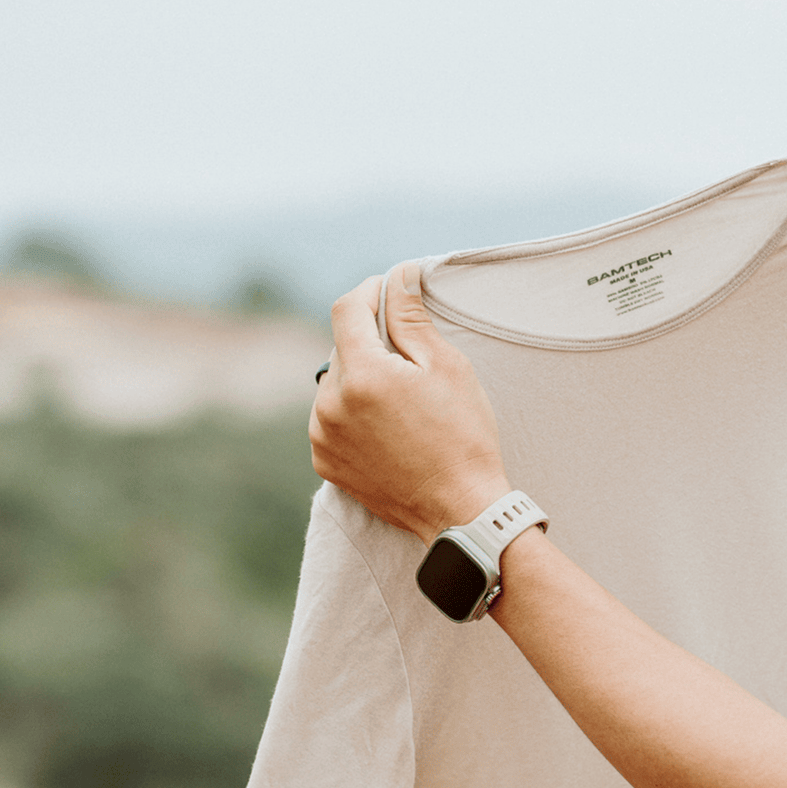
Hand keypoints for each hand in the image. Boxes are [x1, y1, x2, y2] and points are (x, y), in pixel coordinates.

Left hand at [309, 261, 510, 545]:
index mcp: (361, 376)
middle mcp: (330, 406)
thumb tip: (398, 276)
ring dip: (359, 380)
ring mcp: (323, 437)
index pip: (348, 309)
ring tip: (400, 402)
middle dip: (370, 343)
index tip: (390, 292)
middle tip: (410, 359)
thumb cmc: (463, 438)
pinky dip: (352, 413)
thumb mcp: (446, 367)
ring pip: (334, 385)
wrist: (462, 511)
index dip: (371, 292)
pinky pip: (330, 420)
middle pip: (341, 349)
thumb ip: (411, 317)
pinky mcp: (325, 463)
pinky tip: (387, 428)